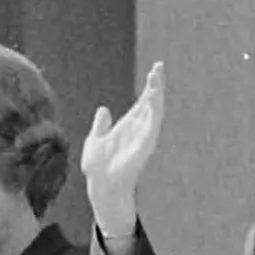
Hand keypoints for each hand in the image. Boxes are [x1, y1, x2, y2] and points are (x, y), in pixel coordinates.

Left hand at [79, 62, 165, 249]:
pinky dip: (154, 112)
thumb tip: (103, 110)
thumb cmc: (98, 168)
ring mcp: (143, 137)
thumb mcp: (95, 140)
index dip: (150, 86)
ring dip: (156, 95)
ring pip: (154, 112)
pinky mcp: (144, 146)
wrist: (100, 187)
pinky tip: (154, 98)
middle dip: (156, 85)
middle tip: (159, 66)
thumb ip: (101, 125)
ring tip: (157, 77)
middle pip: (151, 103)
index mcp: (128, 126)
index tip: (155, 69)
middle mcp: (138, 130)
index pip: (143, 102)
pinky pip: (152, 126)